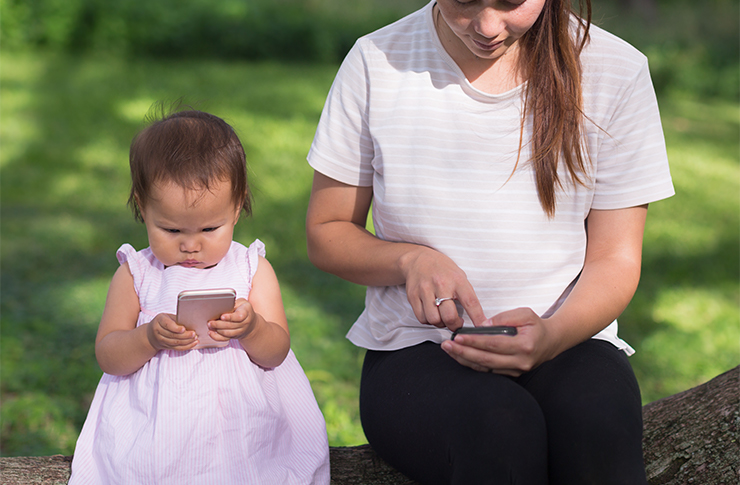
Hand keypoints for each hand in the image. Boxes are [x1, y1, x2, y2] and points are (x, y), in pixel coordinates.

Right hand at [146, 313, 198, 350]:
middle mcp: (158, 331)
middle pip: (172, 335)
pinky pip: (177, 348)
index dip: (175, 328)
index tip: (184, 329)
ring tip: (195, 338)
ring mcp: (162, 340)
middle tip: (194, 334)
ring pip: (175, 343)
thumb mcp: (167, 317)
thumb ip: (176, 319)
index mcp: (159, 321)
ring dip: (187, 341)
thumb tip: (191, 320)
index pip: (167, 325)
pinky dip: (187, 346)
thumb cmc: (163, 322)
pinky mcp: (166, 346)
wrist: (151, 334)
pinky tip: (194, 343)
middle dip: (185, 335)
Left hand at [207, 298, 258, 342]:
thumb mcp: (242, 302)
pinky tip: (211, 333)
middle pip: (231, 325)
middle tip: (210, 321)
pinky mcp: (235, 336)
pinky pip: (225, 339)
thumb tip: (221, 305)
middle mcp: (245, 323)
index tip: (222, 316)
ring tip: (210, 325)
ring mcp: (240, 331)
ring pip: (228, 333)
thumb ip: (233, 303)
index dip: (230, 317)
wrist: (251, 323)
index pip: (239, 316)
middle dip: (219, 324)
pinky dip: (217, 337)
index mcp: (247, 312)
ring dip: (217, 330)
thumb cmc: (244, 309)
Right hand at [402, 246, 486, 329]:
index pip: (470, 302)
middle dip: (455, 325)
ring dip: (440, 323)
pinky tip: (432, 313)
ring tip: (442, 317)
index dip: (477, 318)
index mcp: (457, 280)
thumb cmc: (442, 269)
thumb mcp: (459, 276)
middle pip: (449, 316)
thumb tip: (476, 316)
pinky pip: (421, 318)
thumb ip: (466, 294)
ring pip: (434, 320)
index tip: (482, 327)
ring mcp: (425, 290)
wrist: (418, 259)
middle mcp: (441, 284)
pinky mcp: (413, 296)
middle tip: (456, 323)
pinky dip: (428, 321)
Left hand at [440, 307, 557, 376]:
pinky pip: (488, 371)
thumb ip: (505, 317)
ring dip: (465, 360)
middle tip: (447, 345)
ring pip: (485, 368)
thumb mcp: (525, 313)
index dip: (475, 341)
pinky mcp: (511, 374)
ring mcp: (516, 371)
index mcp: (524, 346)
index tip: (459, 336)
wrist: (551, 342)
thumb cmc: (536, 326)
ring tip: (449, 350)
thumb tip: (484, 324)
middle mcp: (520, 362)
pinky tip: (460, 356)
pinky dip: (473, 364)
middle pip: (486, 360)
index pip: (494, 344)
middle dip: (464, 352)